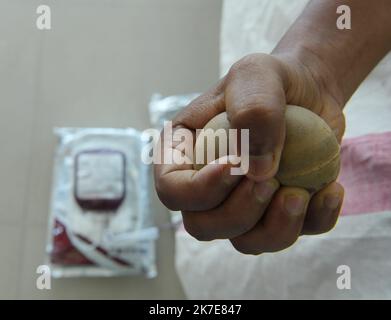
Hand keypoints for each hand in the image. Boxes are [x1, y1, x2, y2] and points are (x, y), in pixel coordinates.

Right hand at [154, 52, 344, 253]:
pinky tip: (331, 191)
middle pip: (202, 226)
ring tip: (300, 192)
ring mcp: (240, 203)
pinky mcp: (276, 211)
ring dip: (274, 228)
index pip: (171, 190)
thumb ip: (252, 112)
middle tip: (271, 180)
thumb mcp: (256, 75)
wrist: (309, 90)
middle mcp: (207, 186)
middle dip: (237, 214)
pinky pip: (287, 236)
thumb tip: (255, 171)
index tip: (234, 166)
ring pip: (244, 242)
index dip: (197, 191)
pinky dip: (313, 221)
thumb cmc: (271, 79)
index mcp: (185, 155)